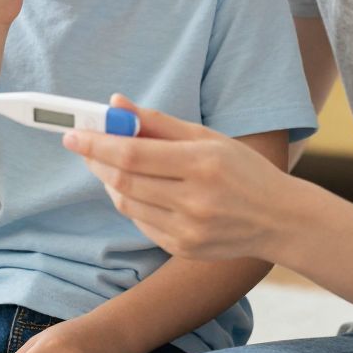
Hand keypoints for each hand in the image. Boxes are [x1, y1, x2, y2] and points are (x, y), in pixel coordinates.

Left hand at [64, 95, 291, 262]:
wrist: (280, 220)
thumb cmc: (242, 170)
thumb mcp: (207, 137)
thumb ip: (158, 121)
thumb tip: (114, 104)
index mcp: (201, 163)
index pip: (133, 154)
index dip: (97, 143)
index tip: (72, 134)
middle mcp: (194, 200)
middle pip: (123, 181)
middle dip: (96, 160)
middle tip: (82, 145)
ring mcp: (188, 229)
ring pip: (127, 204)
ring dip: (108, 181)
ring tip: (108, 163)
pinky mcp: (183, 248)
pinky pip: (140, 223)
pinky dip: (129, 203)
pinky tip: (134, 188)